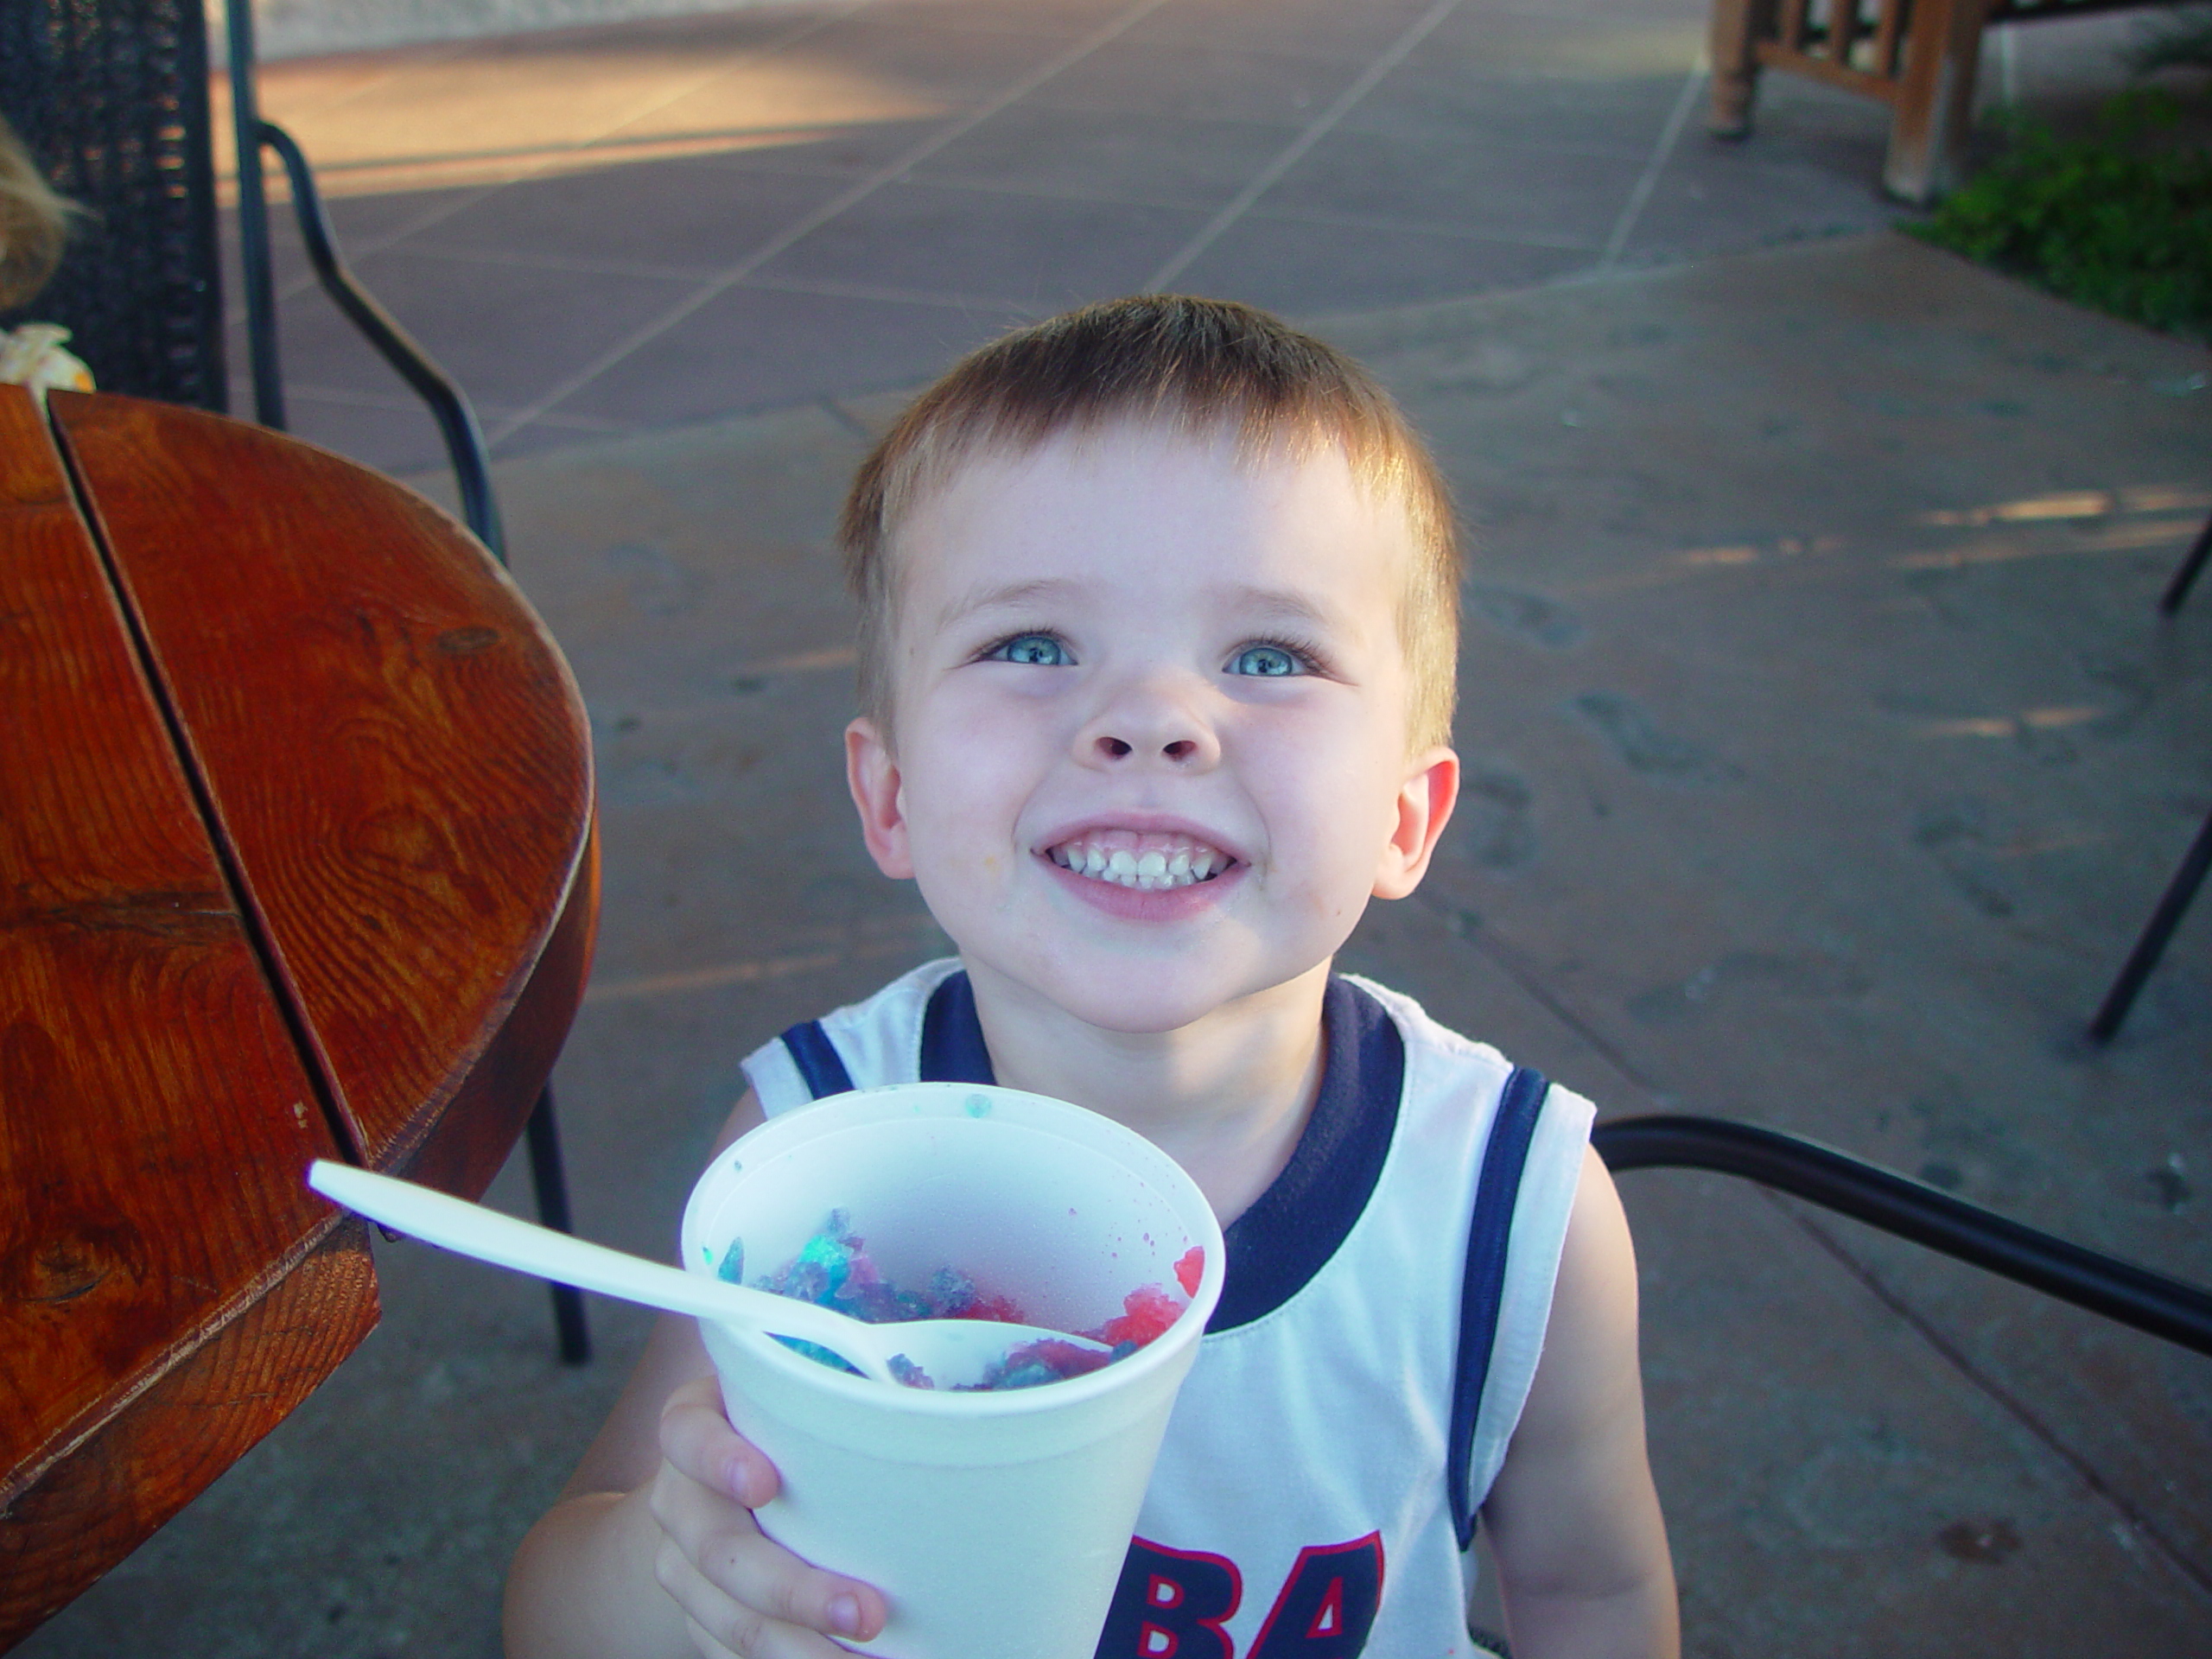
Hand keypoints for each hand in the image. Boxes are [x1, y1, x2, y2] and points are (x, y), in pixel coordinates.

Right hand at [650, 1375, 889, 1657]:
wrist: (715, 1489)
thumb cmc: (780, 1427)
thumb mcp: (789, 1396)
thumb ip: (833, 1396)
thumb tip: (927, 1401)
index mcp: (692, 1428)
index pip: (688, 1435)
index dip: (719, 1459)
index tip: (765, 1483)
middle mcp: (680, 1500)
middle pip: (721, 1552)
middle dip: (795, 1589)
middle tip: (869, 1613)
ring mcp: (683, 1569)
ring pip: (732, 1619)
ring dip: (801, 1649)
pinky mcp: (700, 1618)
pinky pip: (734, 1655)